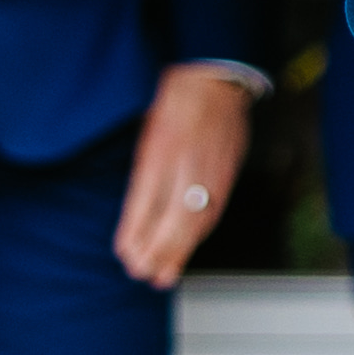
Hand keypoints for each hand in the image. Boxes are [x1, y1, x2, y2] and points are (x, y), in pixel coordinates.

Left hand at [112, 65, 253, 290]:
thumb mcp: (148, 132)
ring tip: (164, 274)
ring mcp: (210, 169)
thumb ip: (145, 174)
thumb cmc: (174, 101)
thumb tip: (138, 218)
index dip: (136, 233)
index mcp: (161, 149)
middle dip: (158, 252)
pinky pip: (213, 210)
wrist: (216, 79)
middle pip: (174, 219)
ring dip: (180, 251)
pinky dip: (198, 234)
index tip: (126, 255)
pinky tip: (188, 246)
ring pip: (197, 219)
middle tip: (143, 274)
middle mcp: (187, 162)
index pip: (146, 201)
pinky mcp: (227, 171)